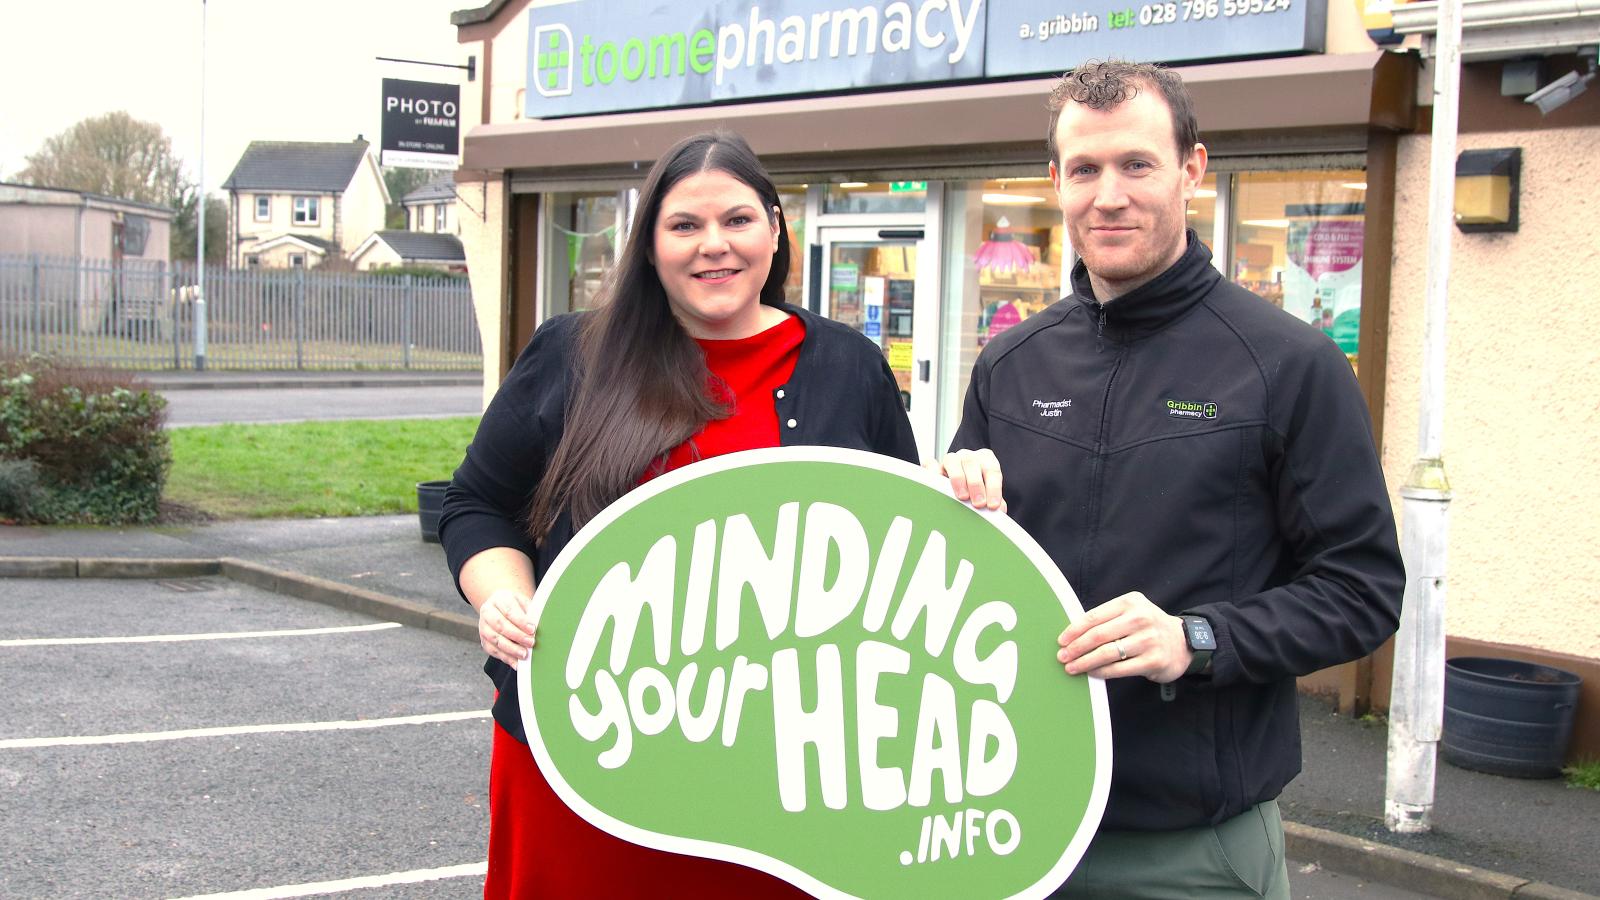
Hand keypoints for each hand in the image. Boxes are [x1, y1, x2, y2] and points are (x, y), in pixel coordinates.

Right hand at [479, 588, 535, 666]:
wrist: (501, 608)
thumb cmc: (515, 606)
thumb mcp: (523, 603)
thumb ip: (530, 612)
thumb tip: (539, 625)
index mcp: (499, 599)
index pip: (509, 610)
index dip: (521, 621)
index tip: (532, 629)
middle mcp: (488, 612)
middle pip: (500, 625)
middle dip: (517, 636)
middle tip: (531, 643)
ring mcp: (483, 627)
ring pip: (495, 639)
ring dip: (511, 649)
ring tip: (524, 655)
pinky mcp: (484, 641)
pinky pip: (493, 651)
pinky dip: (506, 658)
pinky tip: (516, 663)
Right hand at [925, 448, 1005, 511]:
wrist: (961, 492)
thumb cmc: (978, 494)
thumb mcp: (989, 496)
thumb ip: (994, 500)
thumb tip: (1000, 510)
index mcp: (986, 460)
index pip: (992, 470)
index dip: (994, 488)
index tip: (993, 506)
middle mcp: (968, 456)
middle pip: (972, 462)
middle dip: (976, 484)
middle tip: (978, 503)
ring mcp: (951, 460)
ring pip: (951, 460)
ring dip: (957, 478)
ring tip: (962, 497)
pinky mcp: (934, 467)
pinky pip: (930, 464)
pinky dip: (932, 472)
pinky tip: (937, 483)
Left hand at [1056, 591, 1190, 682]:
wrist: (1184, 642)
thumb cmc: (1148, 627)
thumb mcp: (1132, 612)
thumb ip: (1107, 618)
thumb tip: (1073, 634)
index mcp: (1130, 602)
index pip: (1094, 616)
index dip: (1074, 630)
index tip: (1062, 640)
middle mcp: (1140, 618)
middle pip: (1098, 635)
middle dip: (1076, 647)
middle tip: (1062, 656)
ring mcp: (1148, 640)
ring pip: (1107, 653)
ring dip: (1085, 662)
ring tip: (1072, 667)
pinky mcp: (1153, 660)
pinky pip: (1119, 668)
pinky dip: (1101, 672)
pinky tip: (1092, 673)